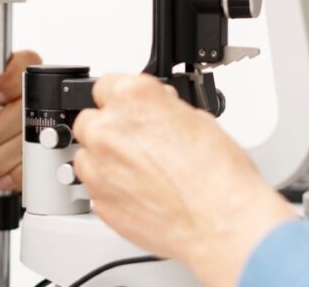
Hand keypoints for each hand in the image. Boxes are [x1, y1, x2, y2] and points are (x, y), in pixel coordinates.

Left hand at [73, 74, 295, 286]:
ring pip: (86, 154)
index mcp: (132, 99)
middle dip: (111, 128)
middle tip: (138, 143)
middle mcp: (109, 130)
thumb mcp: (199, 119)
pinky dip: (110, 187)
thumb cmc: (219, 176)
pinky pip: (94, 187)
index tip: (130, 109)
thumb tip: (157, 111)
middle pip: (91, 120)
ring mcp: (99, 168)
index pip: (106, 84)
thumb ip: (163, 108)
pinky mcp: (99, 201)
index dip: (122, 98)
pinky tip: (139, 191)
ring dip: (105, 159)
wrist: (221, 224)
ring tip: (140, 171)